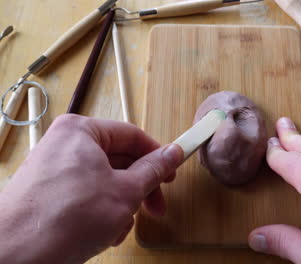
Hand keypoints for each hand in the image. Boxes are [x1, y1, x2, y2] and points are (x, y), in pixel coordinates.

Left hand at [0, 114, 182, 263]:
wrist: (16, 256)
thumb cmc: (69, 217)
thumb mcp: (125, 192)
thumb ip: (153, 170)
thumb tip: (173, 153)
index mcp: (81, 131)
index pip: (131, 135)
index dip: (157, 155)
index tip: (172, 171)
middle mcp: (64, 144)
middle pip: (117, 160)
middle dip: (138, 189)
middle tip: (155, 208)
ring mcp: (52, 167)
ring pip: (103, 180)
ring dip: (120, 205)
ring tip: (120, 228)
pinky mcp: (47, 191)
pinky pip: (84, 193)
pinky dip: (100, 211)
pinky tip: (104, 234)